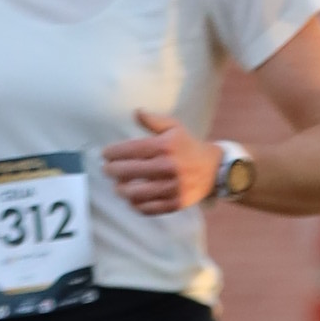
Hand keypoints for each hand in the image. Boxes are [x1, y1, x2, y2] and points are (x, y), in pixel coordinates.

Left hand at [103, 108, 222, 215]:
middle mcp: (167, 167)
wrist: (214, 169)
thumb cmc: (188, 147)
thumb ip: (154, 120)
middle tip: (107, 170)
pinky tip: (132, 199)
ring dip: (120, 190)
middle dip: (111, 171)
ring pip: (134, 193)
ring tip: (118, 186)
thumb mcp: (175, 127)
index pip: (129, 150)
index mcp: (165, 147)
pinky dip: (135, 205)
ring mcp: (172, 188)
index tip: (105, 155)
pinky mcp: (175, 203)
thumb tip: (136, 112)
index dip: (112, 153)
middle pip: (128, 172)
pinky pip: (148, 208)